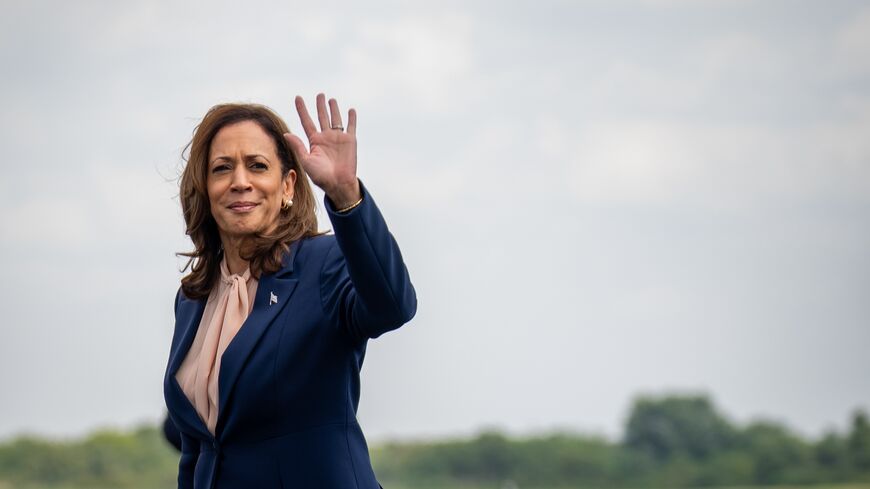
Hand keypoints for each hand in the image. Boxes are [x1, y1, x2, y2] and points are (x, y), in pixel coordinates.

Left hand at [284, 93, 360, 208]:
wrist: (338, 183)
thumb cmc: (321, 176)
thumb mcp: (306, 161)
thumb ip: (298, 146)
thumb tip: (286, 134)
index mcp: (314, 141)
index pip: (307, 121)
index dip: (302, 109)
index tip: (298, 98)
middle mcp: (326, 137)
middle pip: (322, 117)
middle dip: (320, 106)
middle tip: (319, 95)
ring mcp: (338, 138)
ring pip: (335, 119)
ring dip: (333, 109)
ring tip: (331, 99)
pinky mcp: (350, 141)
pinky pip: (351, 126)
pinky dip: (351, 118)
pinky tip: (350, 110)